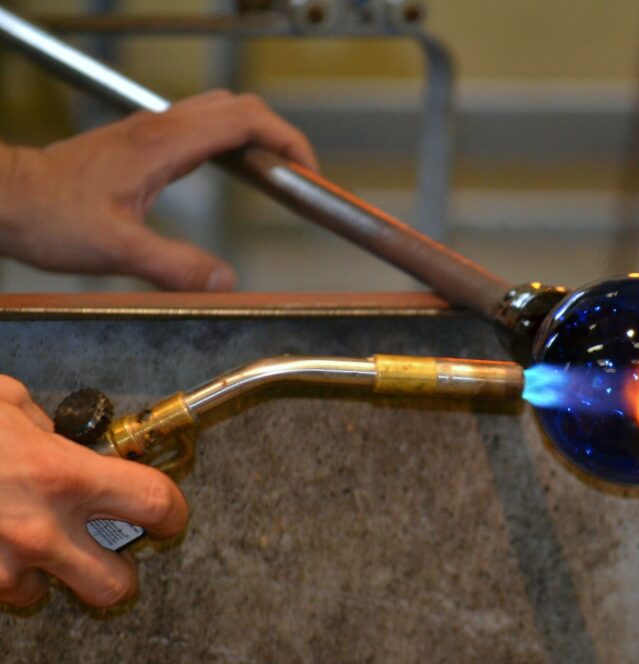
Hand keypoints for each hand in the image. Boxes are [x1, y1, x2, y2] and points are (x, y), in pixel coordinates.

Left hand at [0, 90, 317, 290]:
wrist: (6, 197)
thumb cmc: (50, 216)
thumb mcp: (116, 250)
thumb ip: (174, 266)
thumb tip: (225, 282)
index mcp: (164, 145)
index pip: (245, 121)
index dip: (287, 140)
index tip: (308, 171)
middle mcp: (161, 127)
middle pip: (240, 107)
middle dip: (280, 135)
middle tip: (298, 175)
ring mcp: (151, 129)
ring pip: (221, 110)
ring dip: (256, 134)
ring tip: (274, 173)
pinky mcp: (142, 139)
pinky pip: (201, 125)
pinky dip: (231, 139)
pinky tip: (232, 171)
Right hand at [0, 376, 187, 608]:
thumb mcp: (8, 404)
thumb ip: (48, 428)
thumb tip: (65, 440)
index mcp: (63, 475)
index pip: (154, 503)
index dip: (172, 512)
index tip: (168, 515)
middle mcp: (38, 528)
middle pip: (115, 586)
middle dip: (117, 572)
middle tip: (108, 548)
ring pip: (45, 596)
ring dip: (45, 572)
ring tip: (27, 536)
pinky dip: (0, 572)